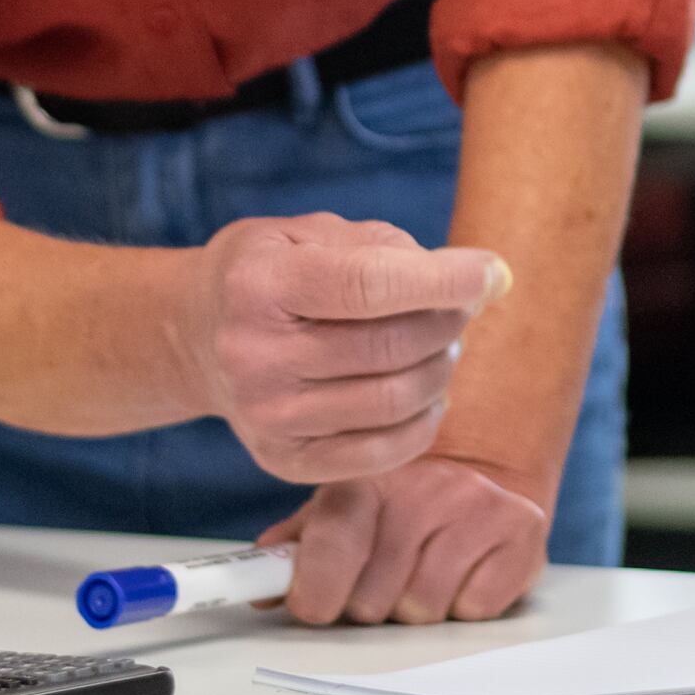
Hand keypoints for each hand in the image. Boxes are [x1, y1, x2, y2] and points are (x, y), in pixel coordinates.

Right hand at [177, 214, 505, 482]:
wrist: (199, 336)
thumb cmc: (270, 273)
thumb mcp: (310, 233)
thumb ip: (384, 248)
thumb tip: (469, 281)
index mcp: (260, 284)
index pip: (369, 285)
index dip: (444, 280)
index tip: (494, 272)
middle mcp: (255, 356)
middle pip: (389, 348)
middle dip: (448, 322)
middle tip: (461, 306)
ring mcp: (267, 416)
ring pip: (394, 401)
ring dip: (440, 368)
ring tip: (442, 344)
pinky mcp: (285, 461)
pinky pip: (383, 453)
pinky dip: (424, 421)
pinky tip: (425, 391)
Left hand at [268, 451, 551, 624]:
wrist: (485, 470)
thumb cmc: (401, 504)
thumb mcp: (343, 508)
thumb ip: (299, 546)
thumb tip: (258, 588)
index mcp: (368, 478)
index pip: (333, 539)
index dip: (316, 589)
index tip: (314, 606)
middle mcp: (424, 485)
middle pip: (374, 598)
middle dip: (371, 605)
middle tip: (382, 582)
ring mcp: (477, 505)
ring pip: (424, 608)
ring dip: (417, 609)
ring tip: (423, 574)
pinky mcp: (522, 532)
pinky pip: (475, 608)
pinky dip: (466, 606)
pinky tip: (463, 573)